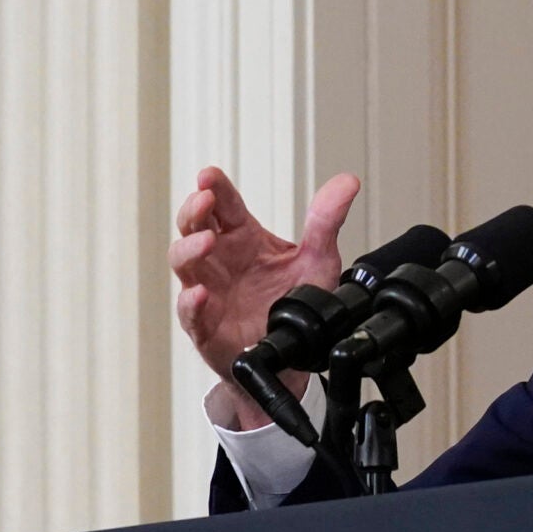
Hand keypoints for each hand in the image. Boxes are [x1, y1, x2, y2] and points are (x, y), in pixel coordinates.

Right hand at [170, 167, 359, 427]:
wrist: (294, 356)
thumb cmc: (294, 303)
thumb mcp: (318, 260)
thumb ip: (327, 221)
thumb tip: (348, 182)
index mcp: (243, 239)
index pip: (223, 206)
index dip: (213, 188)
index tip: (209, 175)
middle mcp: (220, 261)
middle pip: (193, 227)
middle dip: (194, 211)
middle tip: (204, 199)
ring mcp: (209, 291)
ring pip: (184, 264)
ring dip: (190, 250)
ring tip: (207, 241)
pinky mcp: (206, 326)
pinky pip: (190, 313)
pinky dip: (192, 303)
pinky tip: (201, 294)